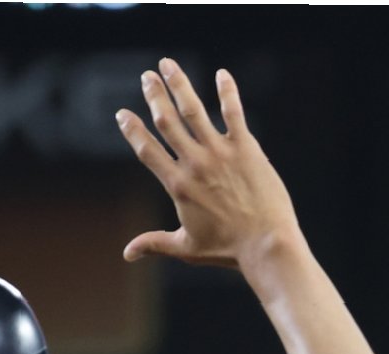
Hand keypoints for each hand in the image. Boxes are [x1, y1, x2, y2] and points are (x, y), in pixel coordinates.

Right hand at [115, 58, 300, 269]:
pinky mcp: (245, 148)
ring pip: (193, 109)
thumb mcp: (187, 248)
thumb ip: (155, 243)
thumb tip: (127, 253)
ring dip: (179, 84)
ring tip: (168, 65)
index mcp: (178, 185)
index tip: (122, 114)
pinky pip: (233, 112)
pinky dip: (227, 91)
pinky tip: (222, 74)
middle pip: (166, 121)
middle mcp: (195, 164)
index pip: (147, 150)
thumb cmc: (227, 250)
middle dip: (154, 96)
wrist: (265, 245)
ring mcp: (220, 153)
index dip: (132, 130)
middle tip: (146, 77)